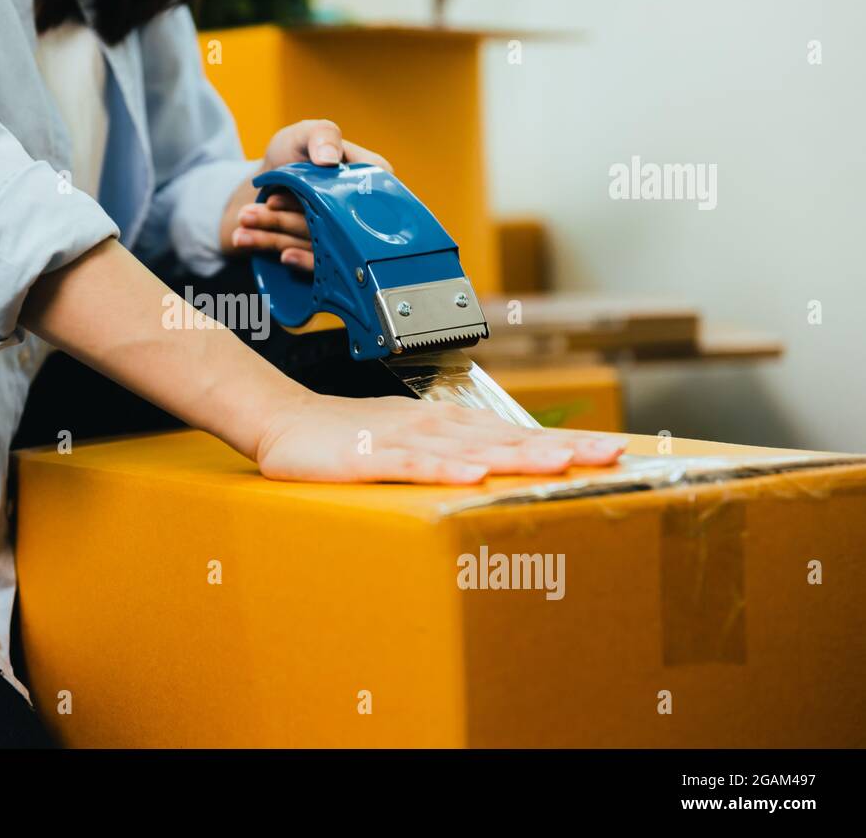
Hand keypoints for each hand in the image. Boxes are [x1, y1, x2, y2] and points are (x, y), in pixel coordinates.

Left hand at [220, 119, 390, 270]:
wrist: (269, 182)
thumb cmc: (294, 152)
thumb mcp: (304, 134)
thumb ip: (322, 135)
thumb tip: (329, 159)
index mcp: (369, 180)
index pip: (363, 198)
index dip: (328, 201)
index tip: (288, 197)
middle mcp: (362, 213)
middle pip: (330, 225)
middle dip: (286, 220)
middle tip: (252, 211)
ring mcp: (343, 238)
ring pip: (313, 243)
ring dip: (273, 236)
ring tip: (244, 221)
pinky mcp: (325, 255)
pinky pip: (309, 262)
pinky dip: (280, 252)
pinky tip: (262, 247)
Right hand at [256, 393, 624, 483]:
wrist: (282, 420)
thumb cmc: (346, 435)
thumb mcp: (407, 444)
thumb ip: (449, 454)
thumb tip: (498, 468)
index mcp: (448, 426)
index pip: (517, 433)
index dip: (565, 441)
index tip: (614, 451)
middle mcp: (434, 426)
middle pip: (507, 435)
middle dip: (562, 445)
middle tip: (612, 454)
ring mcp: (402, 439)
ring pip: (470, 446)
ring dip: (517, 454)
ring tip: (562, 464)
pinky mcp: (368, 455)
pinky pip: (411, 464)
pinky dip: (443, 467)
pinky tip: (474, 475)